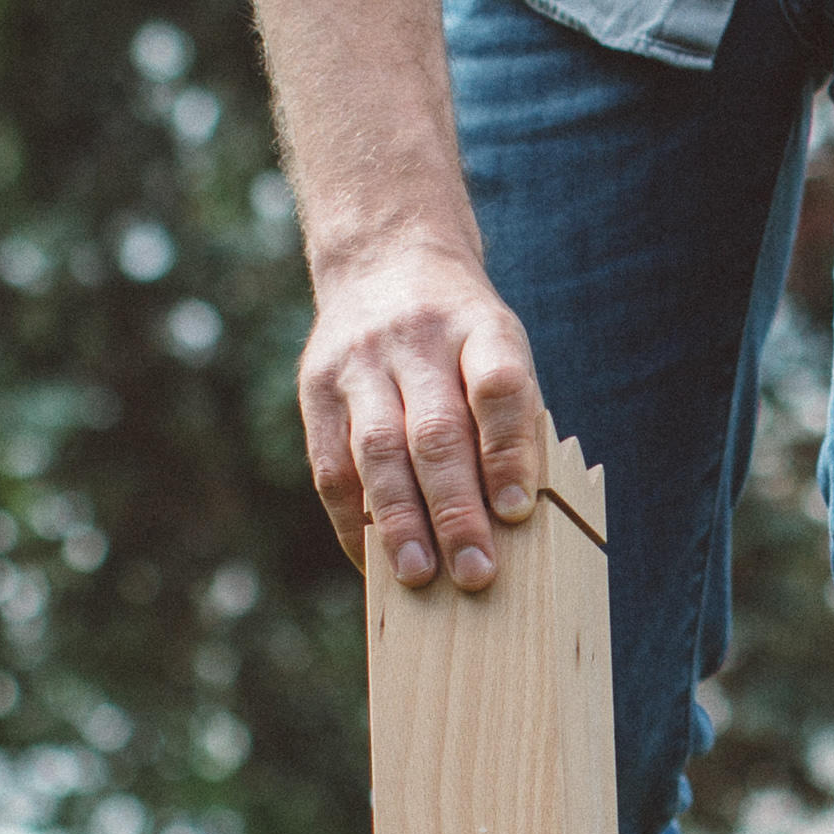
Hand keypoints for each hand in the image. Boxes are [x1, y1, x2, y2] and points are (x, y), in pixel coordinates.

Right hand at [297, 224, 548, 587]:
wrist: (384, 258)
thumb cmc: (461, 332)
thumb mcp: (499, 345)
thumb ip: (509, 418)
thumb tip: (512, 521)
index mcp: (477, 326)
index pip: (496, 386)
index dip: (508, 451)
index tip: (518, 510)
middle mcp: (414, 341)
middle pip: (434, 432)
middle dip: (455, 510)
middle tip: (476, 572)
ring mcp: (358, 363)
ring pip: (377, 452)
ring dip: (400, 522)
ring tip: (419, 575)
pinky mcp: (316, 388)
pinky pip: (332, 466)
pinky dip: (354, 521)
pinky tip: (374, 562)